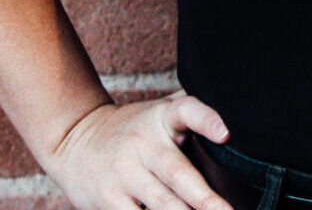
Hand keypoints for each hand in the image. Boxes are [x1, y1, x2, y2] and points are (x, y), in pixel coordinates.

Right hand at [43, 90, 234, 209]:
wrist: (75, 139)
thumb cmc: (134, 129)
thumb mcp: (160, 112)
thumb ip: (193, 113)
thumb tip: (236, 117)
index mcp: (162, 118)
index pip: (187, 111)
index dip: (207, 120)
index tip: (226, 134)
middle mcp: (143, 144)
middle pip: (177, 173)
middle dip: (204, 198)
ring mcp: (124, 173)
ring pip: (159, 204)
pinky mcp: (107, 200)